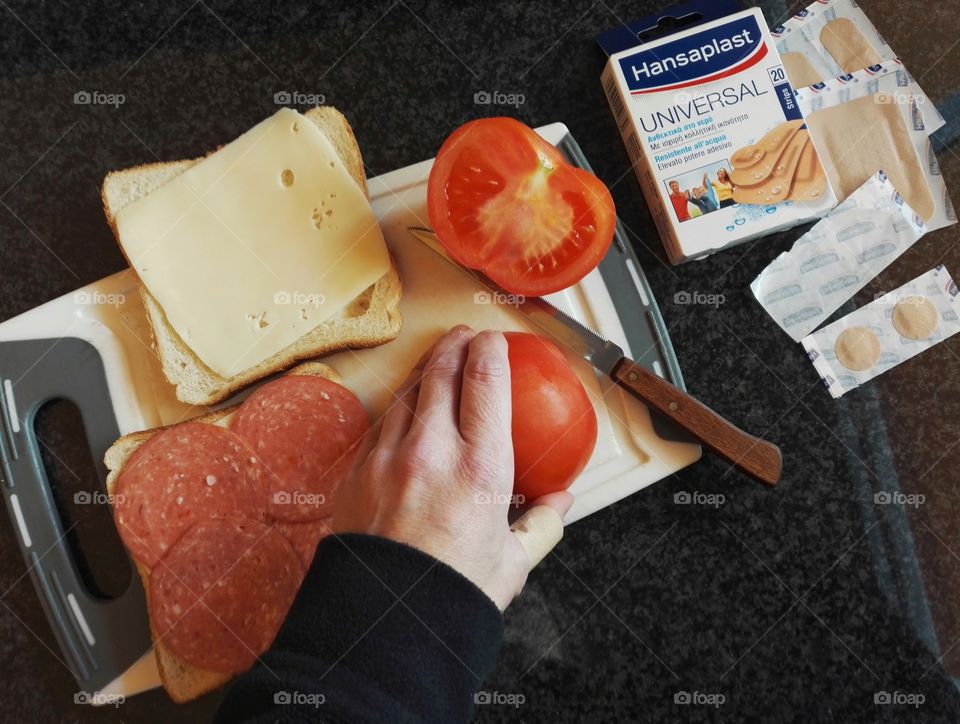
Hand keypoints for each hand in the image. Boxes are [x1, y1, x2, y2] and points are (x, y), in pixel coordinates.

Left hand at [333, 325, 573, 609]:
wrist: (383, 627)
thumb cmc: (450, 597)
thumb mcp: (511, 564)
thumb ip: (541, 525)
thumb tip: (561, 503)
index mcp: (480, 469)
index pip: (485, 381)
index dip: (491, 349)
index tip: (495, 340)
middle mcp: (431, 452)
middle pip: (441, 371)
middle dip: (455, 345)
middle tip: (464, 337)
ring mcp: (387, 459)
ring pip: (406, 393)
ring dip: (424, 372)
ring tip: (436, 364)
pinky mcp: (356, 473)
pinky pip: (379, 426)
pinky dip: (397, 412)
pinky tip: (405, 415)